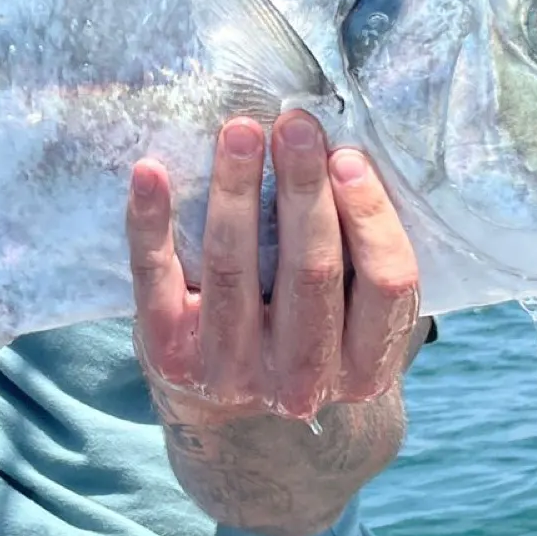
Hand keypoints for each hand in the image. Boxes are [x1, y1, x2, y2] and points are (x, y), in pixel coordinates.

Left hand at [126, 111, 421, 422]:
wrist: (222, 410)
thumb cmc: (297, 331)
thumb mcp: (346, 315)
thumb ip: (357, 257)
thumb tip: (348, 152)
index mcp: (364, 369)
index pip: (387, 287)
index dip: (371, 218)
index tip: (347, 156)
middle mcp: (302, 380)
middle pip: (311, 272)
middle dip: (304, 189)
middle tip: (294, 125)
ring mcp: (230, 371)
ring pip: (235, 268)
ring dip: (236, 190)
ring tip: (239, 132)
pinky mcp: (168, 352)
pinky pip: (156, 277)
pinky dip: (150, 220)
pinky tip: (149, 171)